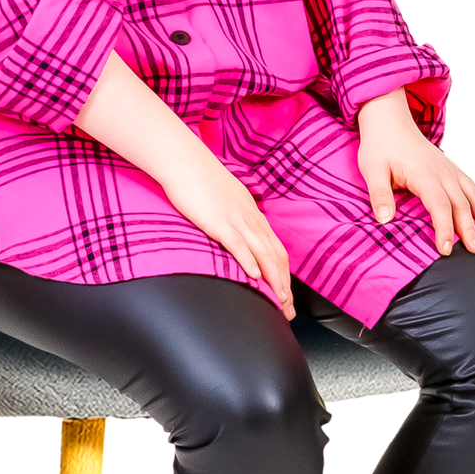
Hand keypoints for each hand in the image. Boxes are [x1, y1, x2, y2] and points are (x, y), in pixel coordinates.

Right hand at [155, 145, 296, 318]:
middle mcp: (251, 221)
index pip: (277, 252)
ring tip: (279, 301)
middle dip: (284, 287)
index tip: (286, 297)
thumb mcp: (228, 203)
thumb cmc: (203, 182)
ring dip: (274, 280)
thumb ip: (237, 219)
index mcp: (254, 217)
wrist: (187, 162)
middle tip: (288, 311)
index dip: (284, 276)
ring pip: (263, 254)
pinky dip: (249, 260)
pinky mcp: (219, 222)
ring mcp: (237, 221)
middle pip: (276, 258)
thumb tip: (240, 235)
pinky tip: (254, 276)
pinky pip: (238, 244)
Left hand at [357, 88, 474, 254]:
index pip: (439, 205)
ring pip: (472, 194)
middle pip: (461, 203)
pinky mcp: (452, 169)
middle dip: (471, 228)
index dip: (445, 228)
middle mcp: (442, 172)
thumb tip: (385, 220)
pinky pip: (472, 186)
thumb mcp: (373, 170)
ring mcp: (450, 169)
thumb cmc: (380, 147)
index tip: (446, 250)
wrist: (390, 121)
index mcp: (424, 174)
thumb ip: (380, 194)